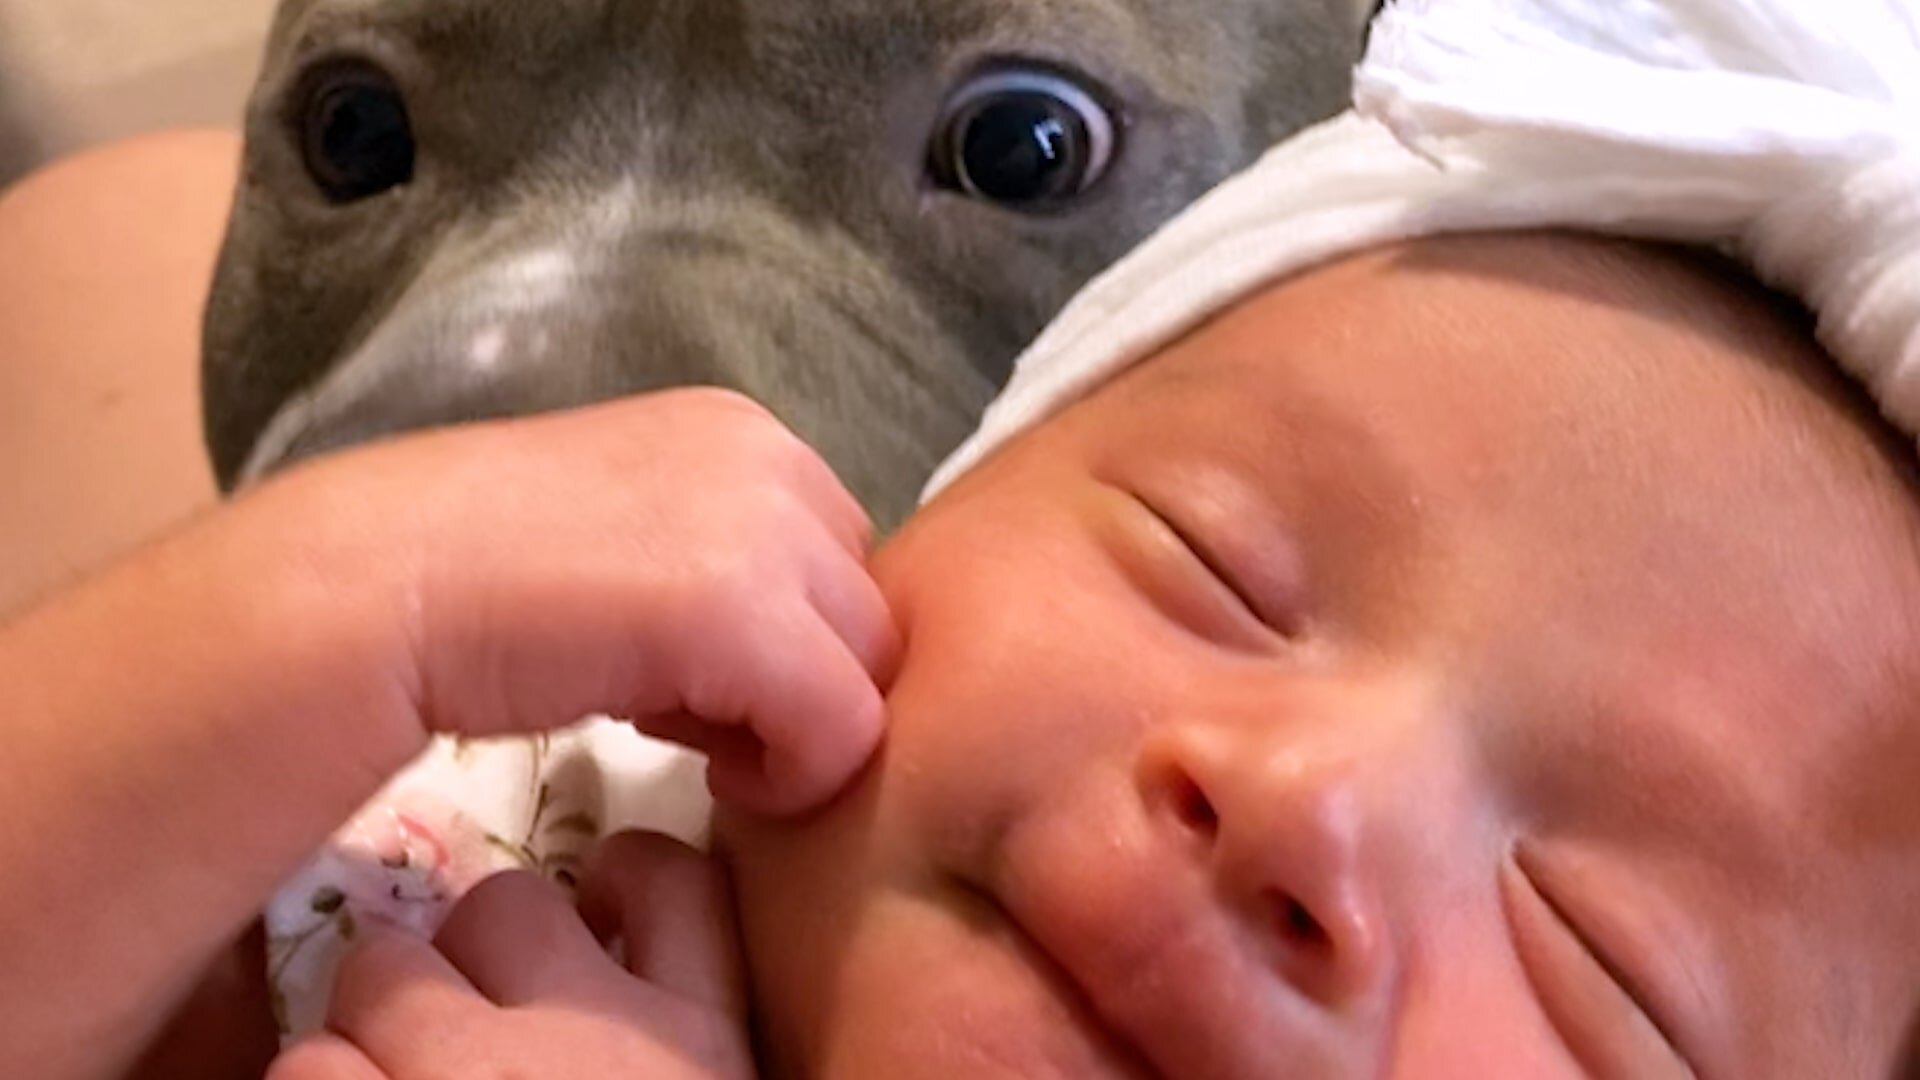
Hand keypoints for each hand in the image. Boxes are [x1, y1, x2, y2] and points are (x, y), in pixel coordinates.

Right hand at [256, 388, 898, 815]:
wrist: (378, 588)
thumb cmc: (484, 581)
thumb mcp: (633, 538)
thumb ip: (724, 560)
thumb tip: (799, 642)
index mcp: (745, 433)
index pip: (842, 563)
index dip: (783, 638)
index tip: (682, 671)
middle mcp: (772, 457)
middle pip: (866, 614)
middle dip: (793, 678)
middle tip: (679, 707)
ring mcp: (764, 528)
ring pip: (868, 671)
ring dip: (788, 723)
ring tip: (674, 725)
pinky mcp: (743, 612)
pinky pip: (845, 728)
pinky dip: (789, 774)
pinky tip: (698, 765)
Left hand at [268, 833, 753, 1079]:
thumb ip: (675, 1046)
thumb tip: (614, 962)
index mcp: (704, 1051)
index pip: (674, 882)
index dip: (625, 884)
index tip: (602, 927)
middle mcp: (601, 1044)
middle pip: (514, 905)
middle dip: (473, 959)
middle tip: (477, 1047)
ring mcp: (470, 1074)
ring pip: (384, 966)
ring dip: (372, 1029)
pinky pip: (306, 1060)